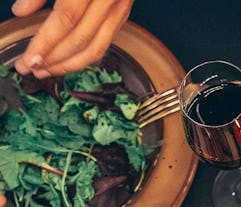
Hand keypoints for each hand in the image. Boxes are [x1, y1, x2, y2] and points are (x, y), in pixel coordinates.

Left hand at [12, 0, 133, 76]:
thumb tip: (21, 11)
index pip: (66, 19)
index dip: (47, 42)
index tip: (30, 58)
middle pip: (80, 39)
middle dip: (54, 59)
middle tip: (31, 68)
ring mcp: (120, 7)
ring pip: (95, 48)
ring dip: (68, 65)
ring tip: (46, 70)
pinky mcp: (123, 14)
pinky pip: (105, 43)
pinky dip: (85, 57)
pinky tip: (67, 60)